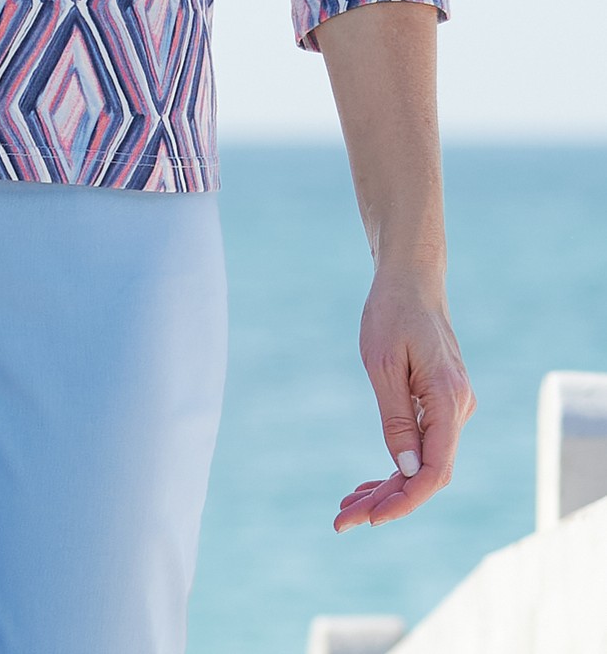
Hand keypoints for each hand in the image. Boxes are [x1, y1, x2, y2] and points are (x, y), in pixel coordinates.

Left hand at [335, 271, 475, 531]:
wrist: (411, 279)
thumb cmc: (393, 312)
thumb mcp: (384, 364)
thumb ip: (397, 419)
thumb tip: (408, 472)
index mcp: (449, 399)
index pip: (436, 470)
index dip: (405, 500)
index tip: (371, 518)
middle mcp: (459, 409)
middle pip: (428, 474)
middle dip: (387, 501)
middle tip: (342, 521)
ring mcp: (452, 408)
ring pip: (424, 464)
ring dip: (388, 488)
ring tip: (347, 508)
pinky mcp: (441, 404)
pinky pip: (423, 446)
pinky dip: (396, 467)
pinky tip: (368, 485)